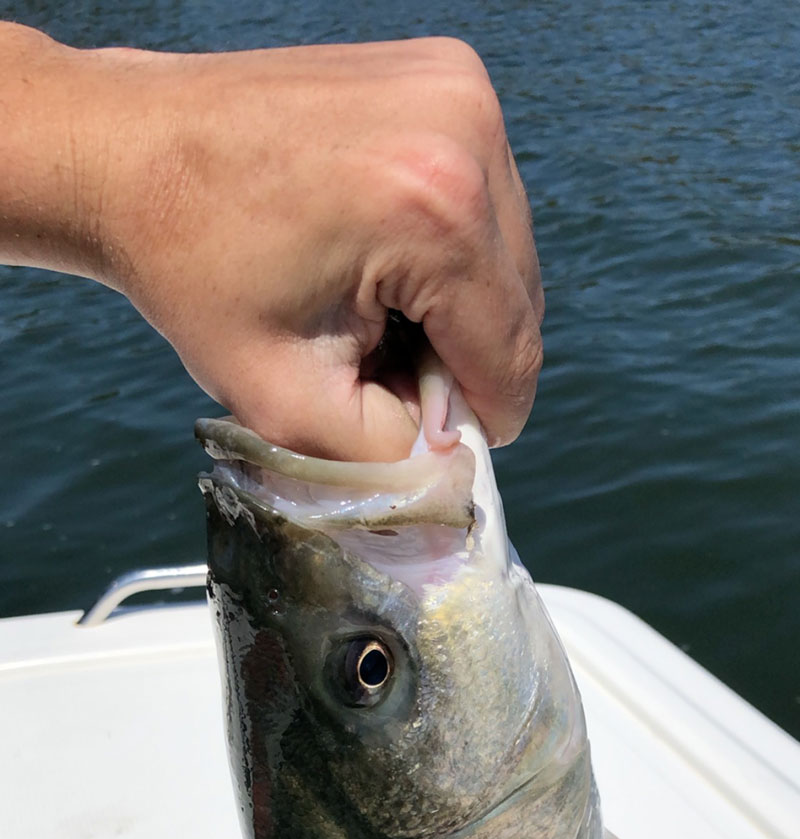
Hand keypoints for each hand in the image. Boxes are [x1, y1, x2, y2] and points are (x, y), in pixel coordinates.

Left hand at [1, 30, 542, 460]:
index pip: (512, 356)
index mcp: (436, 211)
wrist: (128, 152)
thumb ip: (388, 459)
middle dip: (457, 356)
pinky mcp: (446, 76)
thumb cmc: (191, 267)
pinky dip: (441, 247)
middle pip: (518, 304)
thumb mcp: (287, 402)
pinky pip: (482, 201)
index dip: (474, 418)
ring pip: (506, 255)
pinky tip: (370, 251)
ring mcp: (460, 89)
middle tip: (370, 361)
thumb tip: (456, 475)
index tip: (417, 428)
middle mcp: (466, 130)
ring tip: (363, 302)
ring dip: (452, 303)